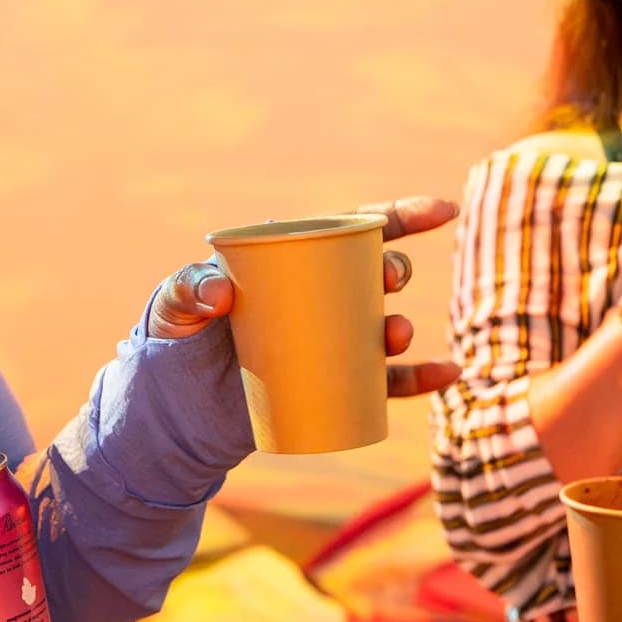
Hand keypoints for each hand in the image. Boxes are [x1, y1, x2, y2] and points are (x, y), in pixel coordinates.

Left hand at [149, 195, 459, 397]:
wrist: (176, 411)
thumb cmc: (176, 343)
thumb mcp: (173, 308)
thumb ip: (187, 289)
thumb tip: (224, 293)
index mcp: (294, 262)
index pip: (353, 230)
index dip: (402, 216)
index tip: (443, 209)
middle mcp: (322, 299)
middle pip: (373, 274)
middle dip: (393, 269)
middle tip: (387, 278)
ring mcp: (331, 345)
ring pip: (382, 328)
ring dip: (400, 326)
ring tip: (394, 332)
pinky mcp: (336, 390)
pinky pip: (388, 386)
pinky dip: (421, 379)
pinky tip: (449, 373)